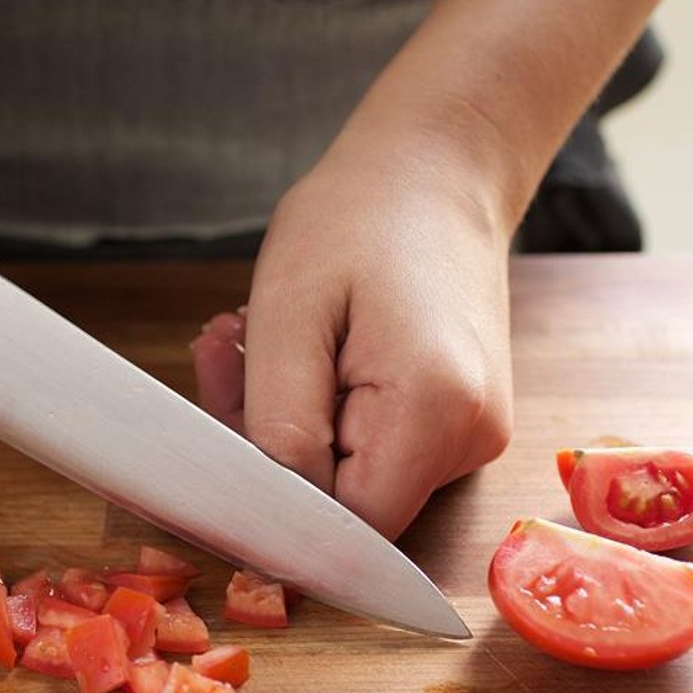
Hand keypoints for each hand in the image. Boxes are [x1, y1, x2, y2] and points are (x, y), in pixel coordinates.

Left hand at [192, 127, 512, 539]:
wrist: (439, 165)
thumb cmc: (360, 216)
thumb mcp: (288, 313)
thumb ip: (278, 429)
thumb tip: (272, 519)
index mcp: (434, 412)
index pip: (345, 527)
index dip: (274, 506)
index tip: (222, 436)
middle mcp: (468, 439)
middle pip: (346, 505)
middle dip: (268, 448)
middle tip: (227, 356)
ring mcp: (470, 434)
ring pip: (352, 477)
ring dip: (286, 421)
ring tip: (257, 334)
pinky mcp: (457, 421)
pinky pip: (372, 447)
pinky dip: (321, 409)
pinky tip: (301, 347)